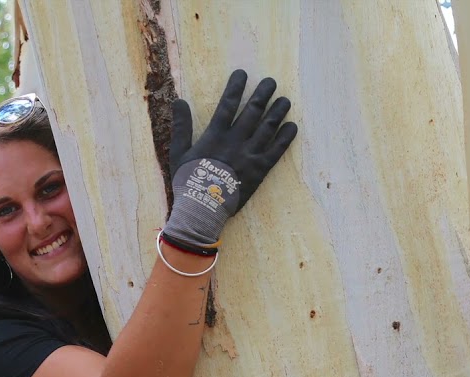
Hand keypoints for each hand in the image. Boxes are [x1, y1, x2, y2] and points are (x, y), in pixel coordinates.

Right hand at [162, 69, 297, 252]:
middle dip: (262, 94)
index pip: (227, 104)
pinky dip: (285, 137)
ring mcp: (249, 155)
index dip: (236, 87)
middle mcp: (235, 140)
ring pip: (267, 127)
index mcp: (215, 135)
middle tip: (271, 82)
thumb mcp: (178, 152)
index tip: (243, 73)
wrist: (203, 209)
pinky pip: (276, 150)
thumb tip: (179, 100)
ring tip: (285, 99)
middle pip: (252, 111)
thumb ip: (181, 126)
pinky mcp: (260, 170)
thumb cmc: (188, 182)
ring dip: (277, 111)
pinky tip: (292, 126)